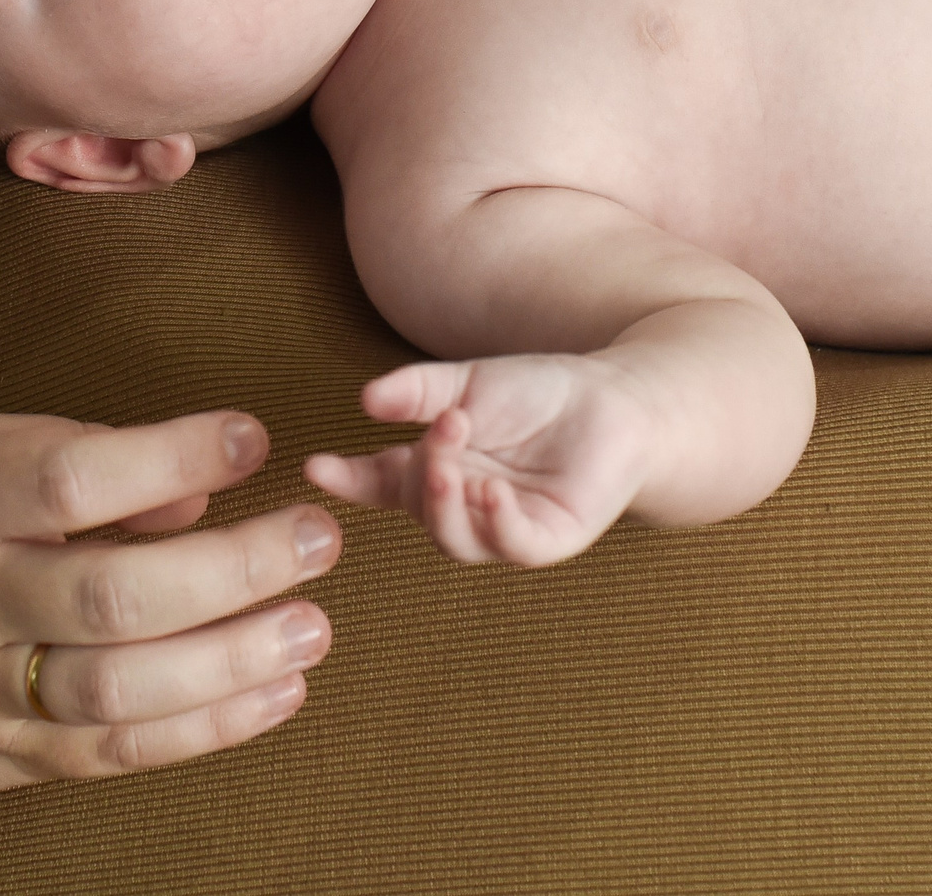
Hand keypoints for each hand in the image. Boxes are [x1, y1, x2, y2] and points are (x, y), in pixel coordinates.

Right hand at [0, 409, 337, 800]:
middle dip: (234, 571)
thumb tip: (192, 491)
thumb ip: (61, 454)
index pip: (69, 478)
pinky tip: (274, 695)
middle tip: (319, 539)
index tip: (252, 438)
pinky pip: (107, 752)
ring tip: (313, 626)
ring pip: (117, 692)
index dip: (172, 457)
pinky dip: (202, 729)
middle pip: (112, 598)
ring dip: (233, 662)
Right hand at [303, 355, 655, 566]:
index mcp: (439, 472)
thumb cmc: (542, 393)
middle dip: (419, 478)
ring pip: (456, 540)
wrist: (618, 399)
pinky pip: (512, 546)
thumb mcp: (469, 384)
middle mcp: (465, 507)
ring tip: (456, 463)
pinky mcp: (547, 540)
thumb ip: (418, 392)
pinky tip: (493, 492)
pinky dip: (496, 523)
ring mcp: (504, 530)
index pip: (382, 482)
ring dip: (448, 503)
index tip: (314, 466)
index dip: (348, 479)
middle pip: (419, 511)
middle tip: (439, 435)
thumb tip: (366, 399)